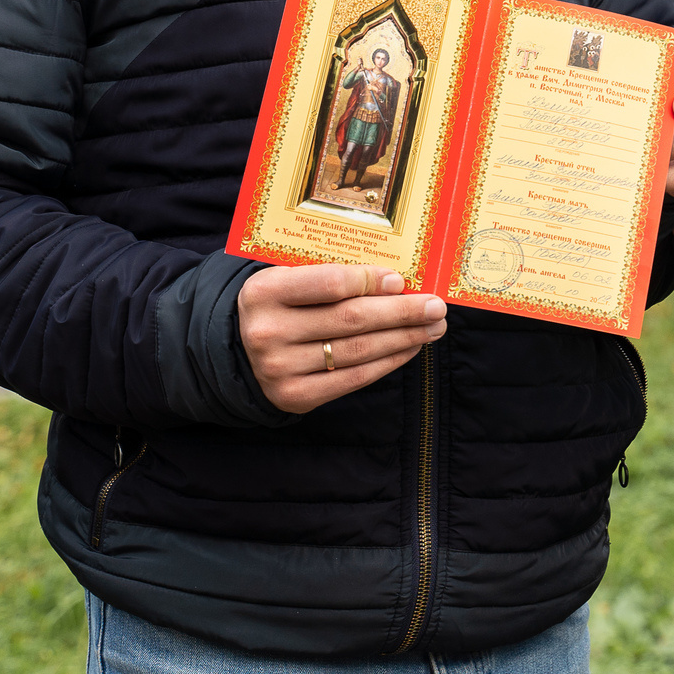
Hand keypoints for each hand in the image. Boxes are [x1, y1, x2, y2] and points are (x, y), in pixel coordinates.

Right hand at [237, 265, 446, 412]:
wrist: (237, 348)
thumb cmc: (279, 304)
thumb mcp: (290, 278)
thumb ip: (332, 276)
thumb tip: (397, 283)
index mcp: (264, 292)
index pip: (330, 284)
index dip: (371, 281)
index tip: (402, 281)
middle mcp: (268, 332)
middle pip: (351, 320)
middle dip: (402, 312)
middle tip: (436, 306)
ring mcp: (280, 369)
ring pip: (358, 350)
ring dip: (403, 338)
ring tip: (432, 327)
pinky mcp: (295, 397)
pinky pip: (353, 379)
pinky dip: (387, 361)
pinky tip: (409, 348)